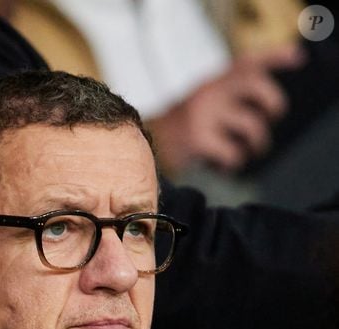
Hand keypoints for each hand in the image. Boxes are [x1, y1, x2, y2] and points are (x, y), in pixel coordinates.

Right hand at [149, 44, 304, 172]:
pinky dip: (233, 162)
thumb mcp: (202, 104)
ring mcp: (204, 116)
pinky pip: (232, 153)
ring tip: (248, 151)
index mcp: (212, 83)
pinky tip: (224, 163)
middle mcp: (209, 93)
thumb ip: (227, 98)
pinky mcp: (198, 140)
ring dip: (257, 143)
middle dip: (273, 103)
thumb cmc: (180, 130)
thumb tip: (267, 107)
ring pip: (251, 126)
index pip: (247, 62)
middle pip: (256, 84)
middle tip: (272, 118)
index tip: (297, 58)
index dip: (275, 57)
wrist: (139, 146)